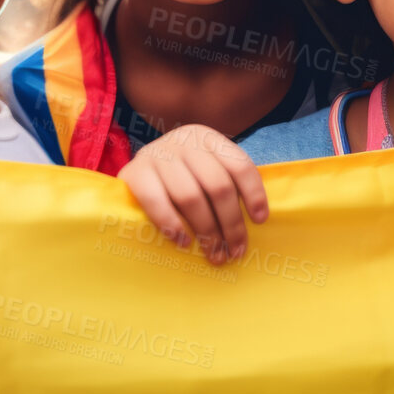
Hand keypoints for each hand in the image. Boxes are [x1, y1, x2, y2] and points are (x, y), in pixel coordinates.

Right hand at [119, 125, 268, 264]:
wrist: (136, 170)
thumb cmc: (180, 176)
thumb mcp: (204, 169)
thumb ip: (225, 185)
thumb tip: (255, 222)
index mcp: (207, 138)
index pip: (239, 164)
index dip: (253, 193)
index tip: (260, 221)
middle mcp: (183, 141)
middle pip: (218, 185)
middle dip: (231, 223)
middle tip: (236, 251)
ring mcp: (157, 154)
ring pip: (190, 197)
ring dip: (206, 231)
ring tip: (214, 254)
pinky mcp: (134, 172)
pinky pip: (156, 201)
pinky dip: (171, 224)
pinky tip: (183, 241)